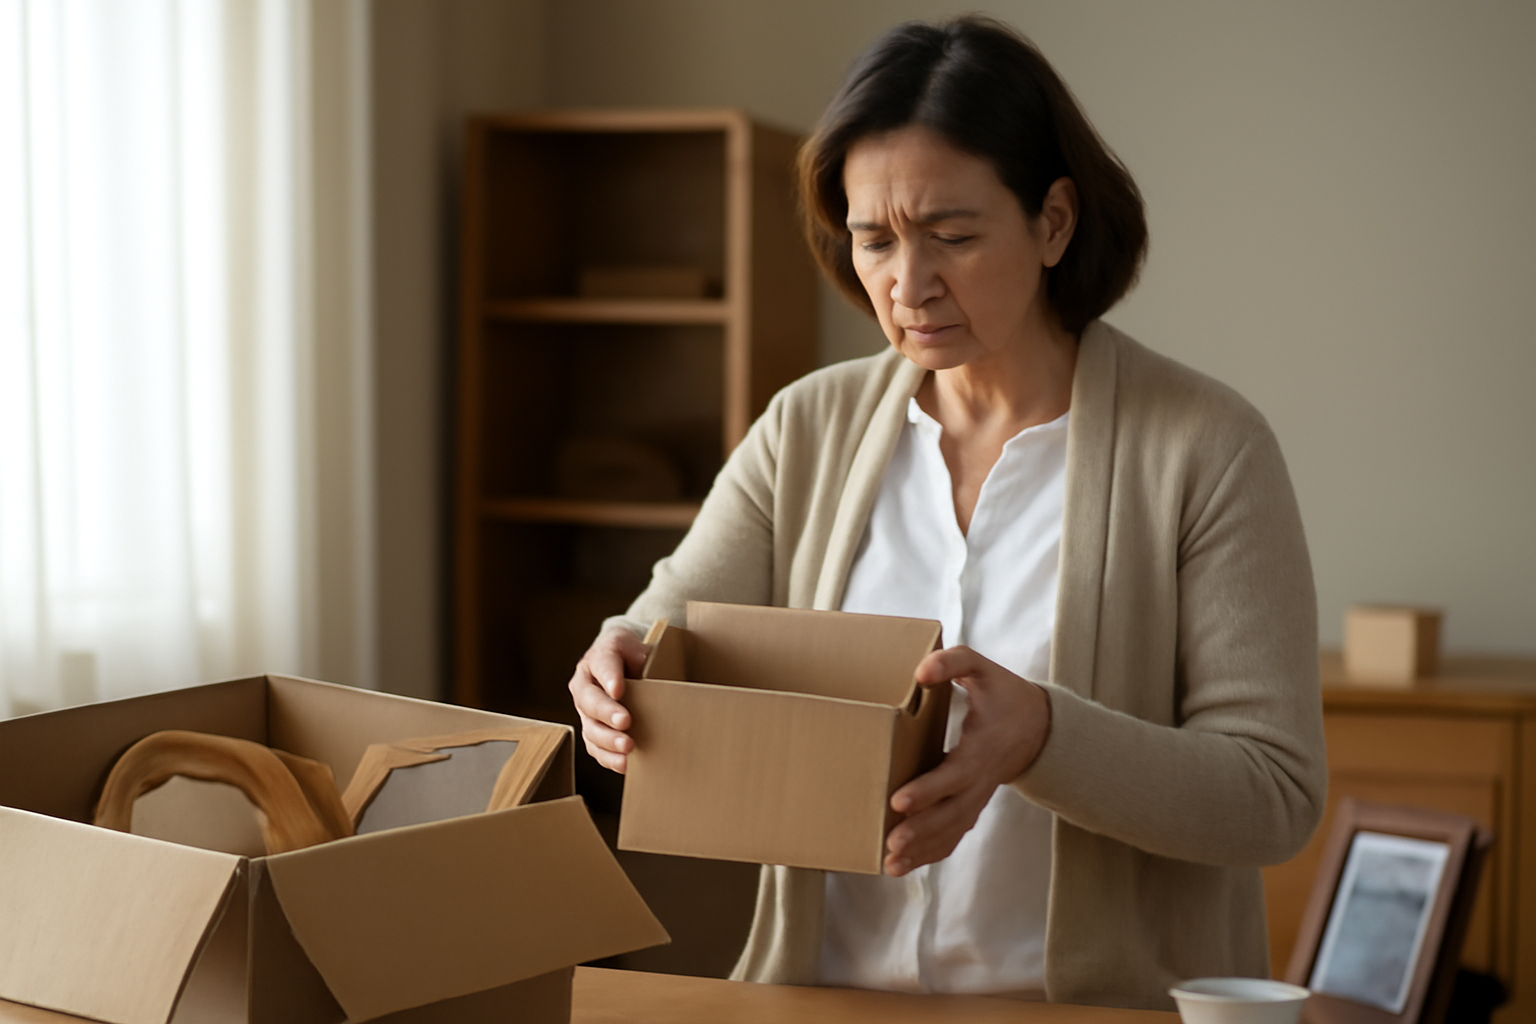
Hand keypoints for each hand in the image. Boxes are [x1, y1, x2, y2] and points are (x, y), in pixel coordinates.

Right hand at [568, 626, 649, 772]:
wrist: (624, 665)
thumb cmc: (633, 656)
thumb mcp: (638, 647)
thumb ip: (642, 656)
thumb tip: (646, 667)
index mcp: (598, 658)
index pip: (602, 664)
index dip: (609, 677)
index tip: (618, 689)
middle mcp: (585, 685)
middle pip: (590, 700)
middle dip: (607, 713)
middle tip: (625, 722)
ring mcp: (586, 710)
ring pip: (590, 727)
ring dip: (608, 740)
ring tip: (628, 747)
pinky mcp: (592, 730)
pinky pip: (595, 747)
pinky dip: (609, 757)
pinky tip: (625, 763)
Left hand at [883, 645, 1051, 876]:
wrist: (1038, 726)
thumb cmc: (1003, 694)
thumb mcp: (981, 668)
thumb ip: (953, 663)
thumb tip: (921, 671)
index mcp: (981, 749)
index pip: (954, 775)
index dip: (928, 790)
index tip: (899, 800)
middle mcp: (980, 780)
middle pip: (951, 813)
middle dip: (921, 831)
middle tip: (890, 842)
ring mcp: (978, 797)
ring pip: (951, 831)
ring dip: (922, 850)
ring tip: (890, 864)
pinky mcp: (972, 806)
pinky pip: (953, 836)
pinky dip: (930, 853)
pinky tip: (902, 866)